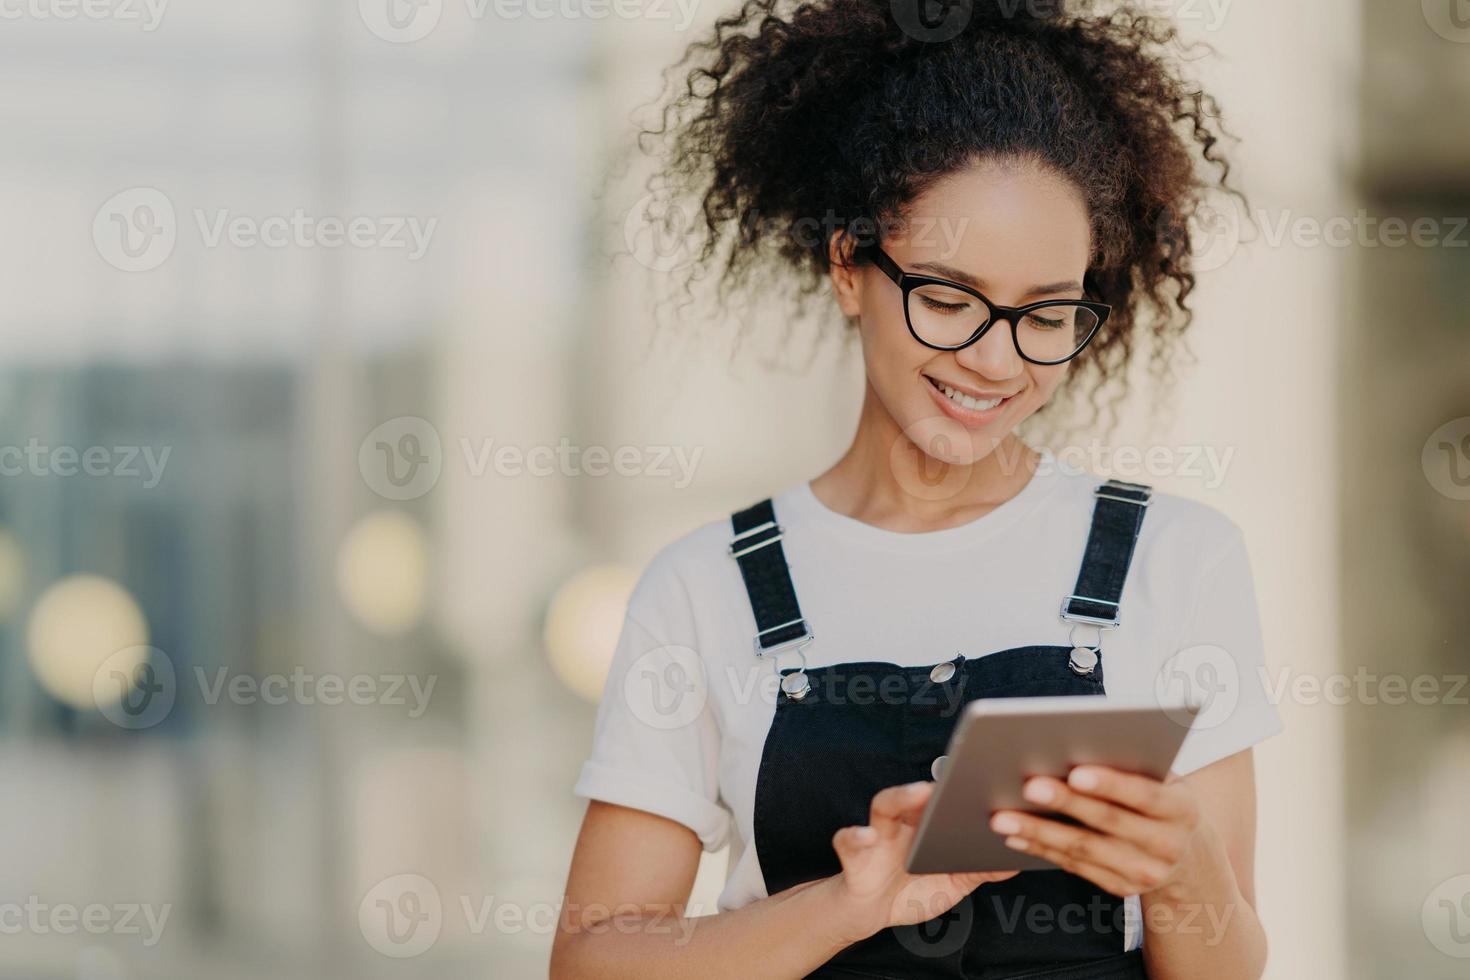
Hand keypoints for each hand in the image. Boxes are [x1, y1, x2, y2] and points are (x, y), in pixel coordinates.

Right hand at [831, 780, 1017, 941]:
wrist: (869, 912)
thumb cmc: (910, 890)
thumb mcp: (951, 884)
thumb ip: (977, 871)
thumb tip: (1016, 860)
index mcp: (925, 825)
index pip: (942, 799)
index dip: (959, 786)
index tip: (986, 774)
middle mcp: (902, 822)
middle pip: (917, 793)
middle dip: (938, 784)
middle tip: (962, 776)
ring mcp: (877, 835)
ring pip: (884, 805)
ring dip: (901, 796)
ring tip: (921, 791)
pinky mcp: (854, 855)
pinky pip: (849, 840)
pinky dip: (855, 836)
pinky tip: (867, 836)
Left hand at [988, 766, 1206, 898]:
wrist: (1186, 852)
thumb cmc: (1160, 796)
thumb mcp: (1162, 777)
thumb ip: (1131, 763)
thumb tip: (1078, 742)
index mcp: (1182, 810)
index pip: (1145, 795)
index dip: (1110, 784)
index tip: (1075, 773)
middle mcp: (1168, 846)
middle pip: (1109, 822)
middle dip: (1065, 804)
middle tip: (1028, 787)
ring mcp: (1145, 873)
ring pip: (1085, 850)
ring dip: (1040, 833)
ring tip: (1004, 817)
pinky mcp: (1121, 888)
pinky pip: (1076, 867)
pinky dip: (1042, 851)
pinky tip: (1015, 837)